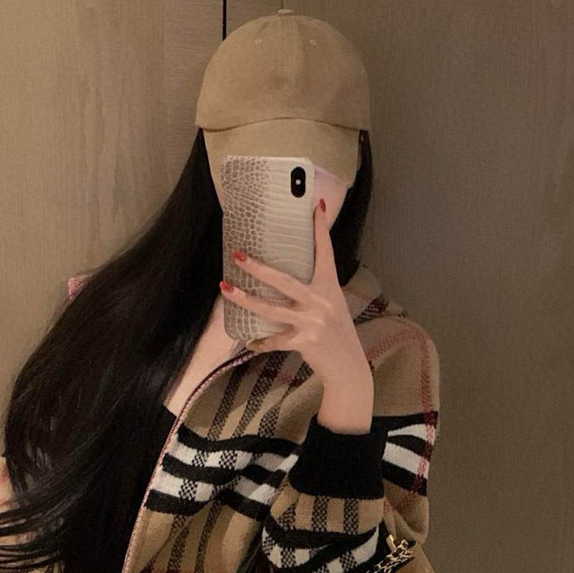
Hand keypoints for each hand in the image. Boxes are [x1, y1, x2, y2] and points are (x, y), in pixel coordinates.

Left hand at [219, 198, 374, 431]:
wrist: (348, 366)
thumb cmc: (337, 333)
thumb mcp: (332, 305)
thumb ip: (315, 291)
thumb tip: (289, 277)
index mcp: (330, 286)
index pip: (325, 251)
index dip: (321, 228)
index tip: (316, 206)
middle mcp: (321, 301)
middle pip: (284, 279)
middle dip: (258, 267)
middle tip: (238, 255)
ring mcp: (311, 322)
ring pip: (270, 309)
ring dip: (245, 299)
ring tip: (225, 289)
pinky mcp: (303, 342)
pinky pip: (273, 340)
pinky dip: (260, 342)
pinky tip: (250, 341)